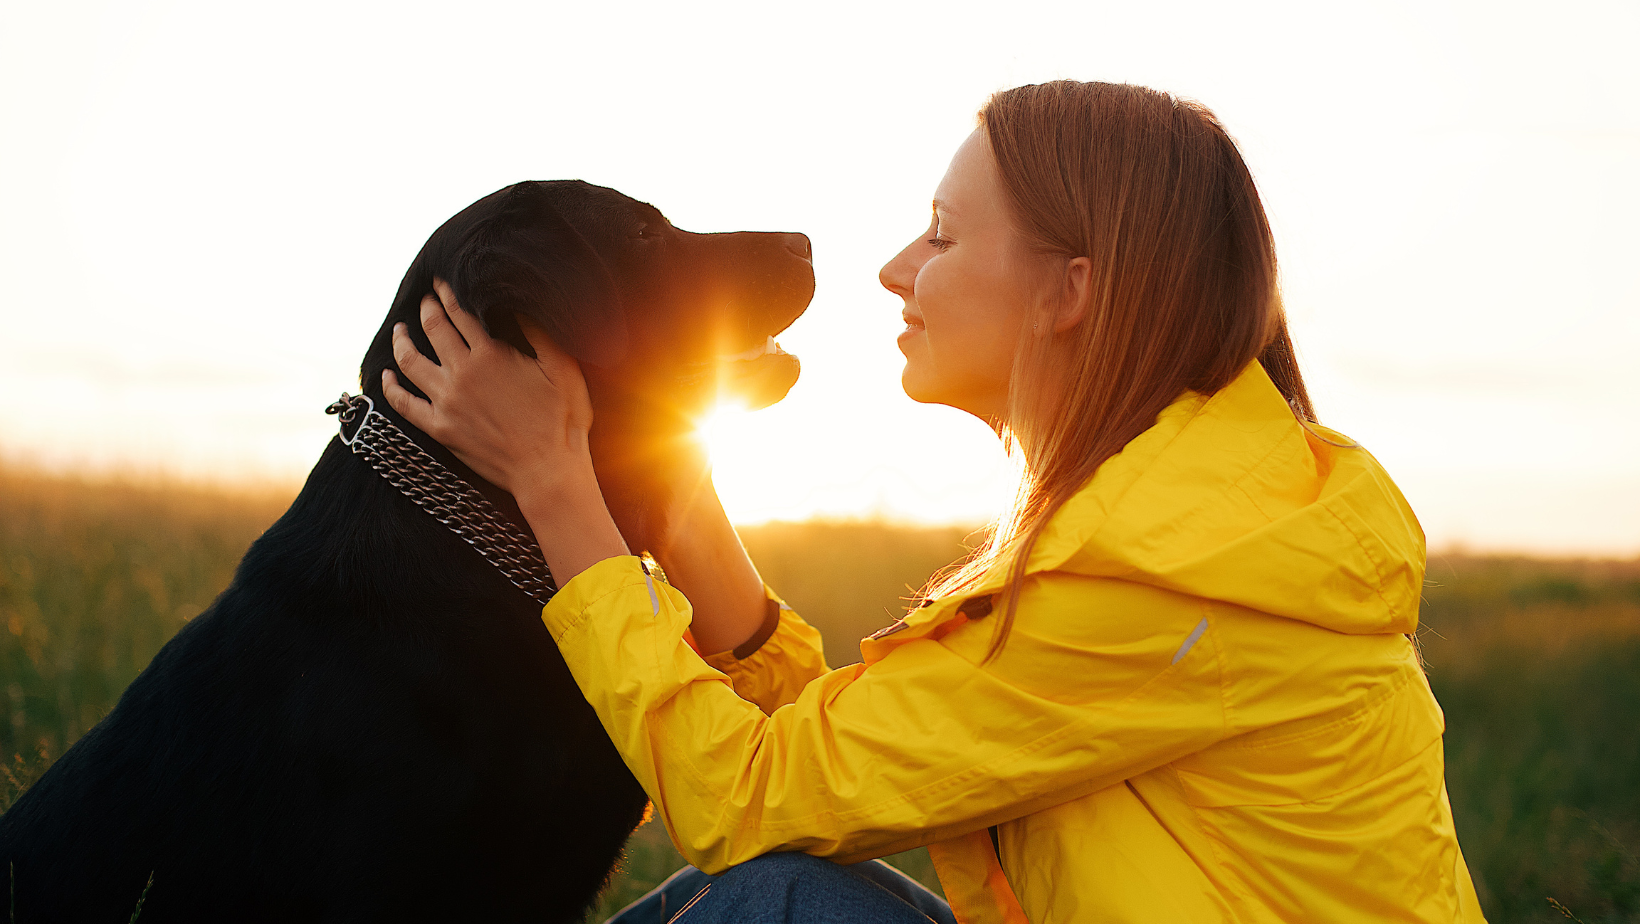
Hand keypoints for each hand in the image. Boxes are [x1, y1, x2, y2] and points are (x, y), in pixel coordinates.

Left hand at [383, 280, 629, 586]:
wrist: (547, 472)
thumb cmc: (562, 421)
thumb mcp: (563, 369)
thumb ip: (540, 333)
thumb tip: (518, 302)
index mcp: (491, 355)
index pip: (460, 312)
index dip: (449, 293)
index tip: (442, 282)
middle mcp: (462, 374)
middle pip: (433, 330)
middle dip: (428, 309)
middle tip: (427, 299)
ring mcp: (446, 402)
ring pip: (411, 362)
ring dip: (402, 341)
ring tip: (399, 329)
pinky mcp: (440, 429)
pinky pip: (404, 404)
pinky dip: (391, 387)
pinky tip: (387, 375)